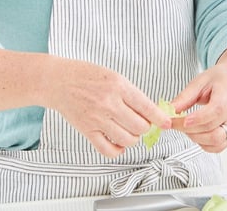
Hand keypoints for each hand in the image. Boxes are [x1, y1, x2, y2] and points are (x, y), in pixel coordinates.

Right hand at [44, 58, 172, 157]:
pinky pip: (107, 150)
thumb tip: (149, 111)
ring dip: (133, 138)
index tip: (167, 123)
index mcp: (119, 86)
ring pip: (127, 140)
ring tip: (130, 131)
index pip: (146, 107)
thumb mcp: (114, 76)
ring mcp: (97, 119)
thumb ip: (131, 94)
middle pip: (140, 127)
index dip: (160, 118)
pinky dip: (118, 150)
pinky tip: (119, 142)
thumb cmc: (87, 75)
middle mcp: (109, 104)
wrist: (58, 81)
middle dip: (146, 127)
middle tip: (143, 123)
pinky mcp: (87, 131)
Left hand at [168, 65, 226, 151]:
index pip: (217, 110)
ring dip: (196, 138)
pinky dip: (204, 144)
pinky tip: (196, 133)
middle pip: (214, 130)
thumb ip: (185, 97)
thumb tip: (168, 111)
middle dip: (190, 130)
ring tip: (186, 127)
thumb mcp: (200, 81)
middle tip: (175, 124)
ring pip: (217, 142)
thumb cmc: (219, 80)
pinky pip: (218, 147)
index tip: (181, 121)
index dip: (199, 119)